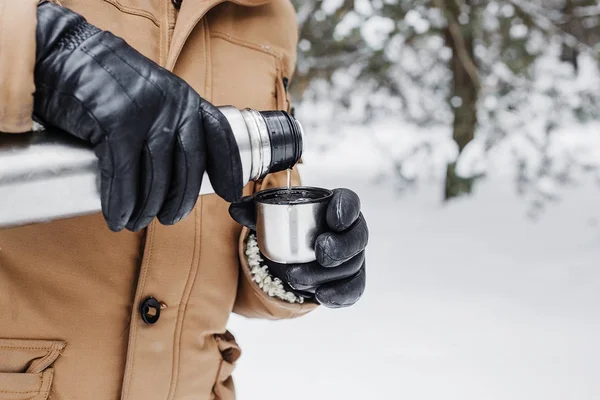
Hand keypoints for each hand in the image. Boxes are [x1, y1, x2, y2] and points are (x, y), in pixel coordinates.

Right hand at [34, 3, 242, 231]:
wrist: (63, 52)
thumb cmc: (106, 79)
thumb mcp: (153, 92)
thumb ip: (170, 119)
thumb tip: (178, 164)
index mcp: (186, 98)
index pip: (219, 137)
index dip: (228, 168)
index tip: (230, 193)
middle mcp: (173, 105)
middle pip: (188, 167)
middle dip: (181, 200)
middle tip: (169, 219)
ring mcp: (147, 113)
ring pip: (156, 177)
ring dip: (147, 208)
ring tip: (136, 221)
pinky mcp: (117, 124)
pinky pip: (124, 176)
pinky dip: (120, 203)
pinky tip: (116, 217)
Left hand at [230, 188, 367, 307]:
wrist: (295, 256)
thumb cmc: (290, 229)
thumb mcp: (273, 217)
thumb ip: (255, 211)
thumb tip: (235, 208)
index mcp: (336, 207)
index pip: (350, 203)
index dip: (346, 210)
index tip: (333, 219)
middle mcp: (350, 231)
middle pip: (358, 237)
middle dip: (341, 246)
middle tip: (320, 252)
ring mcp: (353, 258)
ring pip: (351, 267)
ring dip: (324, 274)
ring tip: (296, 277)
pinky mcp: (351, 282)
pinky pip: (352, 290)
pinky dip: (337, 294)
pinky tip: (321, 296)